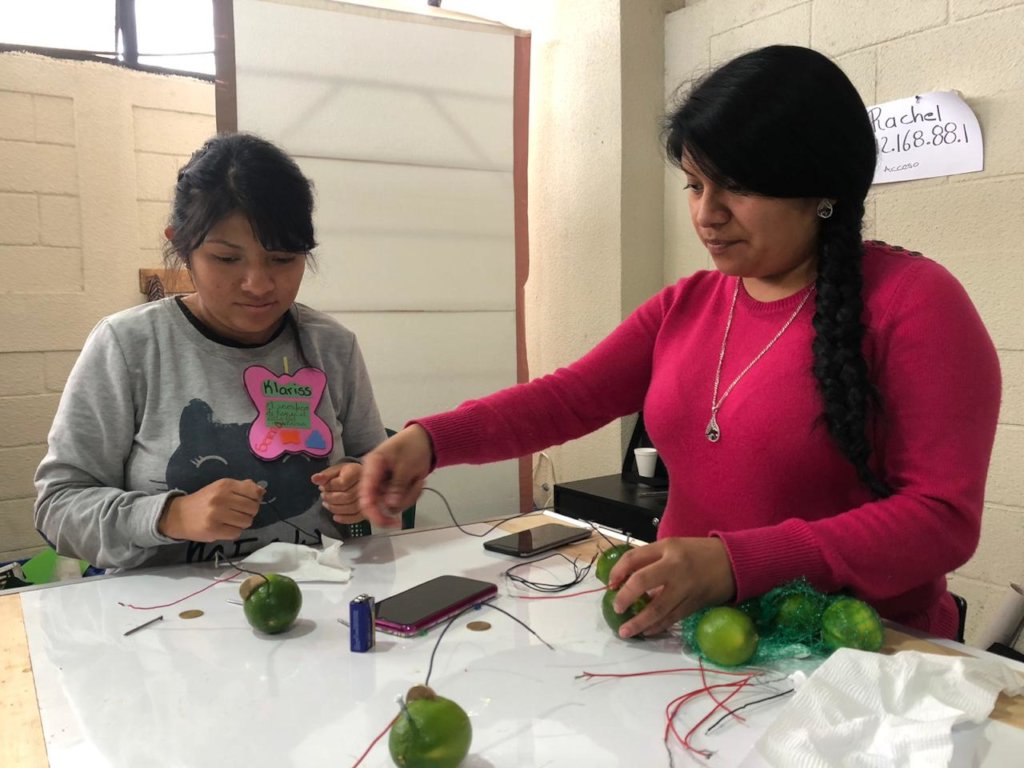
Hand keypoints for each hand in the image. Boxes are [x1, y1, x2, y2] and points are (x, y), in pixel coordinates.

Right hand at [159, 478, 263, 541]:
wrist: (178, 515)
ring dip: (242, 523)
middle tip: (239, 513)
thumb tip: (262, 490)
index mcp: (225, 485)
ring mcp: (217, 514)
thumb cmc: (204, 501)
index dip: (256, 499)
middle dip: (249, 512)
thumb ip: (242, 487)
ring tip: (231, 521)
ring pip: (247, 522)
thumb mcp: (221, 488)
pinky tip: (225, 528)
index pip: (254, 492)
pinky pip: (237, 533)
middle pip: (253, 508)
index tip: (248, 501)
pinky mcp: (213, 530)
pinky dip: (234, 532)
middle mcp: (221, 498)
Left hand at [312, 462, 363, 523]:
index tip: (322, 487)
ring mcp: (368, 498)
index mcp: (357, 472)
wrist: (360, 478)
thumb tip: (314, 479)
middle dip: (331, 498)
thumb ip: (325, 475)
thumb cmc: (347, 474)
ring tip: (327, 504)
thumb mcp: (335, 470)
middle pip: (348, 497)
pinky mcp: (366, 509)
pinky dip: (344, 519)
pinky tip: (335, 517)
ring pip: (352, 508)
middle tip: (323, 496)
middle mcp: (365, 485)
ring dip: (335, 508)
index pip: (342, 483)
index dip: (329, 487)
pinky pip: (357, 517)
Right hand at [358, 425, 432, 526]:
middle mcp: (373, 479)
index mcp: (371, 467)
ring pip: (391, 505)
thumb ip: (397, 486)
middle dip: (399, 501)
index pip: (365, 495)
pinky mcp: (392, 490)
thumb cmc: (413, 446)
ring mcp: (383, 485)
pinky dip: (412, 496)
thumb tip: (390, 505)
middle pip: (378, 504)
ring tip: (418, 480)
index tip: (386, 521)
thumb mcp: (406, 465)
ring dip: (409, 497)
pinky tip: (418, 482)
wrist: (425, 440)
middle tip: (414, 495)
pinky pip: (400, 502)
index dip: (372, 512)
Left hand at [607, 537, 735, 638]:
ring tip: (626, 632)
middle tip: (617, 608)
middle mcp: (675, 567)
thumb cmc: (697, 553)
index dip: (618, 571)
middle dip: (626, 597)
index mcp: (667, 548)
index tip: (610, 584)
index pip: (634, 558)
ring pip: (658, 608)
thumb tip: (623, 579)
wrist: (733, 563)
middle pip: (643, 581)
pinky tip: (646, 631)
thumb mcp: (671, 546)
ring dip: (639, 622)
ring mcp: (685, 588)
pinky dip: (657, 626)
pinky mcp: (694, 605)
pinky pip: (672, 618)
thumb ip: (649, 559)